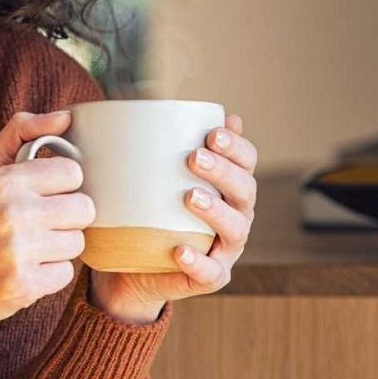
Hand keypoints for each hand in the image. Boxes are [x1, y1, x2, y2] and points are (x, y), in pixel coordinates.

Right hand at [0, 110, 91, 376]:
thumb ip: (21, 133)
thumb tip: (66, 116)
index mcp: (3, 180)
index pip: (72, 173)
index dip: (61, 187)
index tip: (41, 197)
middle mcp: (11, 212)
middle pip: (83, 209)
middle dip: (65, 219)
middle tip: (37, 227)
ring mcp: (17, 251)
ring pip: (77, 242)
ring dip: (57, 249)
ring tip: (27, 250)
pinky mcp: (24, 285)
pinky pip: (66, 274)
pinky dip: (49, 276)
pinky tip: (24, 272)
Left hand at [88, 113, 258, 319]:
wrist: (131, 267)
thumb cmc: (146, 212)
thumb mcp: (150, 177)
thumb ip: (161, 146)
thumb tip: (155, 101)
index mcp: (228, 188)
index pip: (246, 162)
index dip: (237, 147)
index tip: (211, 132)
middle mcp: (235, 216)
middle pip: (245, 191)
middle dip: (224, 171)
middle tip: (194, 158)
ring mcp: (225, 249)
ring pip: (236, 230)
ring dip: (216, 211)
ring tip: (190, 196)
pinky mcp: (209, 277)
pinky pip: (211, 272)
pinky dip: (198, 261)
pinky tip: (180, 250)